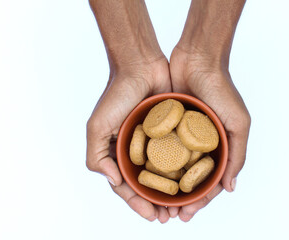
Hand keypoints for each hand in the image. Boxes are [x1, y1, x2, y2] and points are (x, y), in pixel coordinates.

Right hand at [86, 58, 171, 222]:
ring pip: (164, 174)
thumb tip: (114, 181)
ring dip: (170, 193)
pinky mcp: (171, 132)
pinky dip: (183, 170)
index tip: (152, 215)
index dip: (136, 203)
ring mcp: (155, 142)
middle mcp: (136, 150)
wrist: (141, 66)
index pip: (125, 185)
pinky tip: (191, 182)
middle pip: (146, 184)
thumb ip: (97, 156)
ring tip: (181, 208)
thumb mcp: (97, 126)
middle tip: (169, 217)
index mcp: (117, 152)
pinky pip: (178, 155)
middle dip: (156, 203)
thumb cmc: (117, 94)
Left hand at [168, 47, 250, 221]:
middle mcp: (199, 144)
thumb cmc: (222, 90)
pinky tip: (146, 177)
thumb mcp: (238, 122)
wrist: (198, 60)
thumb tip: (229, 188)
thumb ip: (237, 155)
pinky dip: (154, 164)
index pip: (209, 181)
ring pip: (172, 168)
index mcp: (218, 147)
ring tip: (155, 203)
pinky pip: (159, 148)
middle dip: (179, 200)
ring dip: (166, 188)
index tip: (186, 214)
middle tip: (168, 215)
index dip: (199, 200)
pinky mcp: (166, 125)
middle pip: (188, 179)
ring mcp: (181, 135)